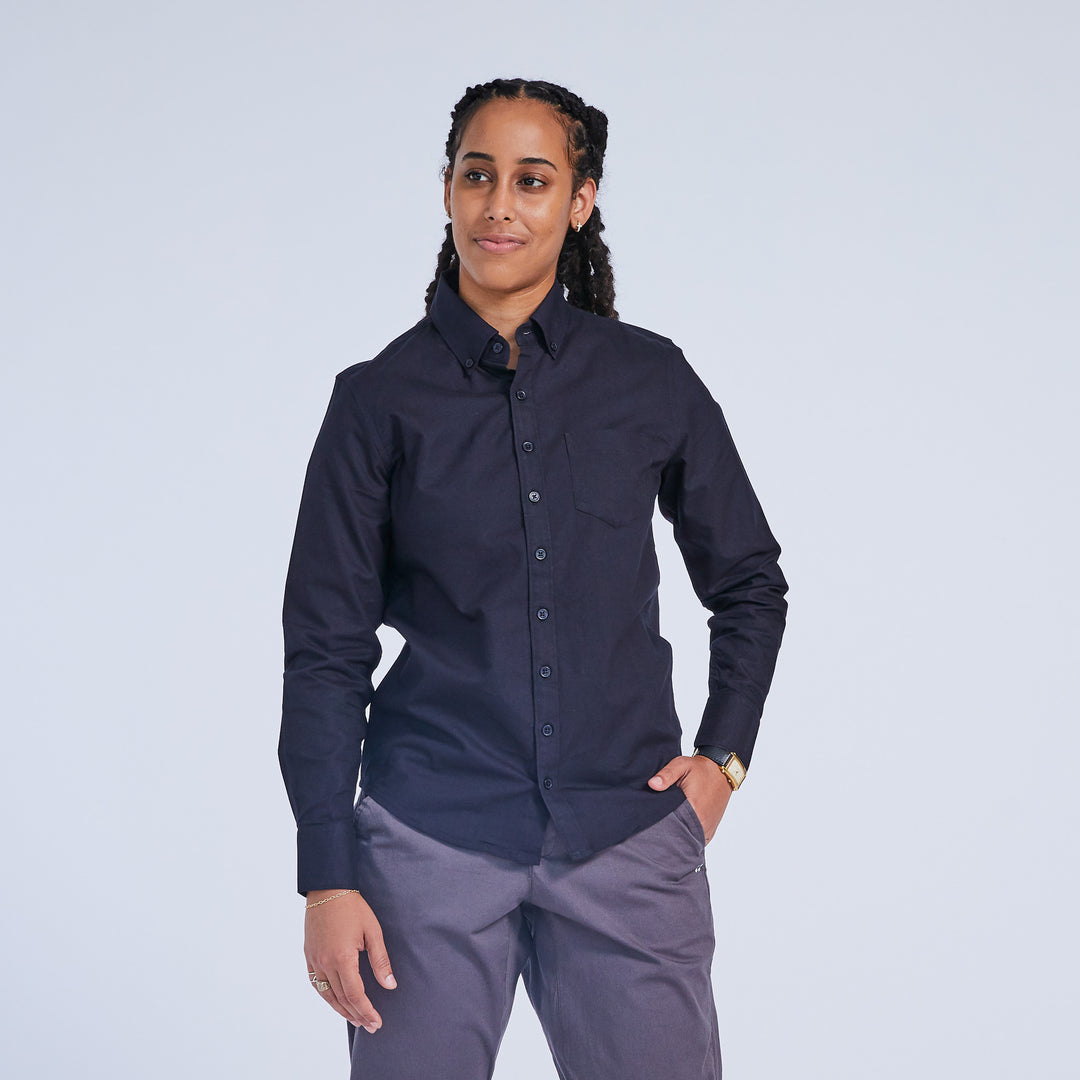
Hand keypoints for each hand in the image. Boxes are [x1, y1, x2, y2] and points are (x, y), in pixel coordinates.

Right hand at [304, 889, 396, 1032]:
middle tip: (370, 1026)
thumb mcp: (372, 931)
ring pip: (327, 995)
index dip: (366, 1011)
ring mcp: (314, 960)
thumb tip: (390, 985)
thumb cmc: (353, 907)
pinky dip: (327, 996)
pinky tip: (336, 1002)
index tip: (376, 1022)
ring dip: (341, 1010)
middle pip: (341, 999)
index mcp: (342, 958)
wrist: (327, 889)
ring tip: (355, 1019)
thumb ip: (380, 960)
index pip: (355, 995)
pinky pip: (316, 984)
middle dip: (357, 1015)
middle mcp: (325, 963)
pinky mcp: (308, 956)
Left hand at [648, 755, 733, 842]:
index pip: (671, 825)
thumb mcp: (681, 765)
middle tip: (658, 823)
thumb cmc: (700, 769)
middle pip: (679, 835)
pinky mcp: (710, 832)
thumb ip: (666, 775)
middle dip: (667, 831)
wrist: (721, 772)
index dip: (660, 823)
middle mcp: (702, 822)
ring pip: (688, 840)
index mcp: (694, 807)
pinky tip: (679, 829)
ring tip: (668, 826)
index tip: (653, 817)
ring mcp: (707, 829)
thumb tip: (652, 784)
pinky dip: (687, 837)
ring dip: (678, 836)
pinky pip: (696, 841)